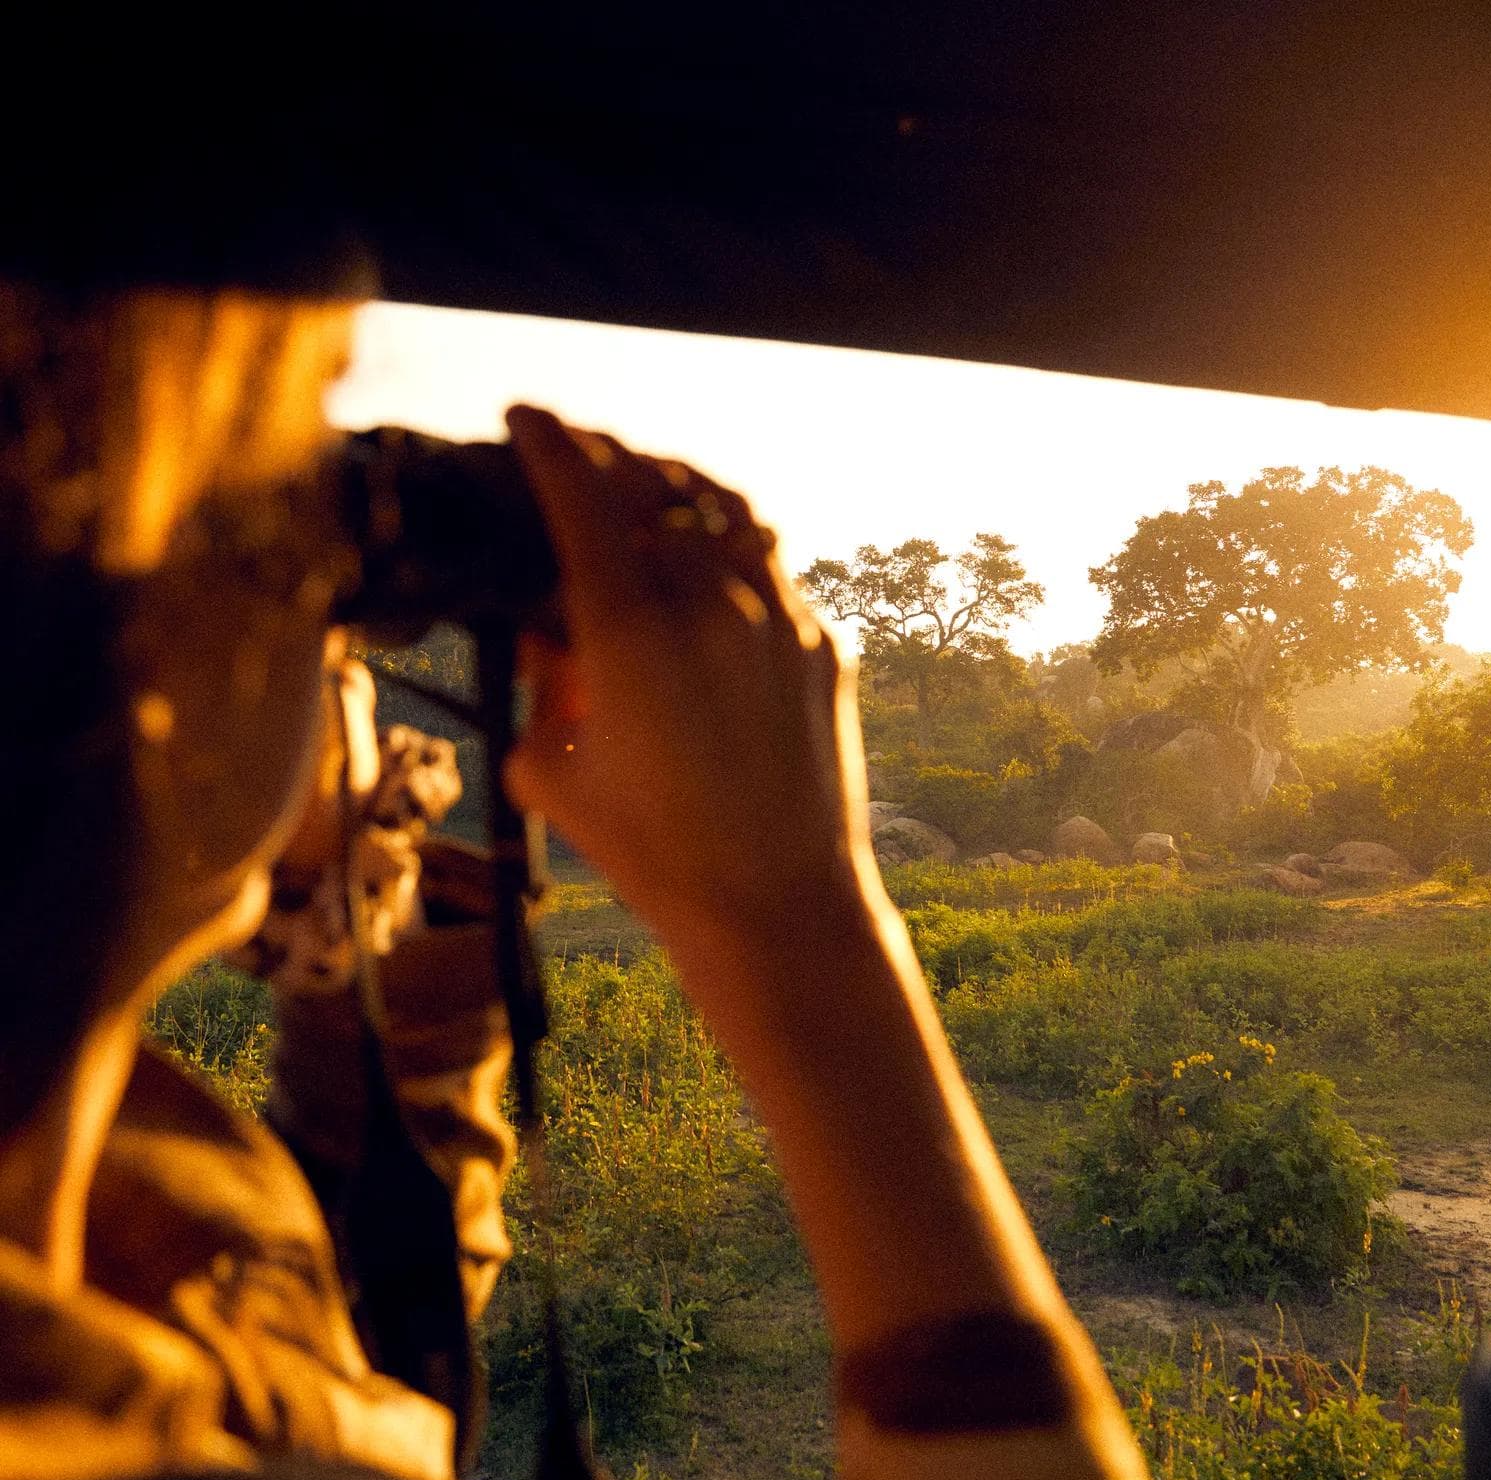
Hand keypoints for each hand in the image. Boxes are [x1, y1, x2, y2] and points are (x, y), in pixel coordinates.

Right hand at [503, 407, 877, 957]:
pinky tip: (712, 567)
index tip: (524, 418)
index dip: (548, 443)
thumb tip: (544, 636)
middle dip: (608, 458)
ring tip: (653, 486)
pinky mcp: (821, 645)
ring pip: (726, 510)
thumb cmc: (654, 855)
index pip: (582, 494)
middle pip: (654, 486)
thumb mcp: (555, 773)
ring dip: (680, 486)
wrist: (777, 906)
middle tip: (580, 451)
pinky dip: (732, 550)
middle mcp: (709, 602)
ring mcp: (776, 618)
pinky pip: (773, 568)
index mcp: (628, 627)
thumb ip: (540, 688)